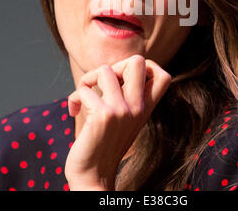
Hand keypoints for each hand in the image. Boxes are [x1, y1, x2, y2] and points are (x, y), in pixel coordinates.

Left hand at [64, 55, 170, 190]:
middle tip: (104, 84)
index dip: (146, 66)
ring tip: (84, 94)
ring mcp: (122, 110)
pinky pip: (84, 89)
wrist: (93, 177)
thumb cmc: (104, 144)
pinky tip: (74, 110)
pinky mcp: (103, 115)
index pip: (163, 74)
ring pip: (106, 69)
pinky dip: (75, 97)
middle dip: (116, 65)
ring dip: (88, 79)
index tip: (126, 78)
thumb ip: (128, 96)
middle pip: (138, 61)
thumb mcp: (125, 119)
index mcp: (145, 108)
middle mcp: (138, 107)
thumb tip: (117, 68)